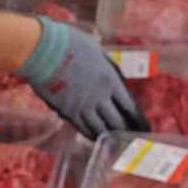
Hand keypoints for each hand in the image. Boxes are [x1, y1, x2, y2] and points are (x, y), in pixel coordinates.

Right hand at [18, 18, 146, 137]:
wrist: (42, 49)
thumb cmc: (70, 43)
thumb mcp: (98, 51)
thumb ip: (110, 69)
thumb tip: (119, 81)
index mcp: (110, 80)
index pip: (130, 107)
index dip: (139, 121)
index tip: (145, 129)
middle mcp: (99, 97)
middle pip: (118, 122)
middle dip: (128, 132)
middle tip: (133, 139)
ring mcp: (82, 106)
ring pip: (101, 130)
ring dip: (110, 138)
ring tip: (116, 143)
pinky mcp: (66, 111)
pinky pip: (83, 128)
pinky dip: (92, 135)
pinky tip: (96, 138)